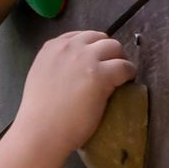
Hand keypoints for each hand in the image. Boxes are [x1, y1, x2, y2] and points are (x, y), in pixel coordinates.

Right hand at [17, 26, 135, 159]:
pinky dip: (129, 73)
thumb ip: (56, 66)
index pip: (81, 36)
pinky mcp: (101, 75)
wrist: (41, 131)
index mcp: (52, 47)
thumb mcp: (40, 76)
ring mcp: (86, 59)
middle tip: (111, 68)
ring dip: (120, 59)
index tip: (97, 60)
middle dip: (108, 51)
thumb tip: (73, 70)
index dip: (92, 48)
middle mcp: (70, 47)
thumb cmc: (39, 114)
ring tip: (121, 75)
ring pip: (115, 47)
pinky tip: (127, 82)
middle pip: (100, 38)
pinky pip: (124, 66)